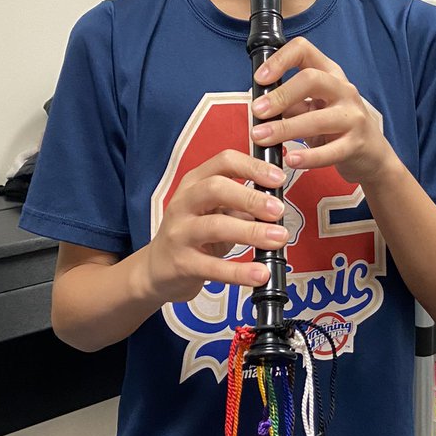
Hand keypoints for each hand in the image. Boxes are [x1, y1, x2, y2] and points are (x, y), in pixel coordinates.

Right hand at [144, 150, 288, 304]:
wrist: (156, 269)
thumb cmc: (192, 234)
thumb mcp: (213, 210)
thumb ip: (241, 203)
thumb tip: (277, 202)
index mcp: (195, 183)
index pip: (224, 162)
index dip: (253, 167)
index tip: (278, 178)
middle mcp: (184, 203)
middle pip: (216, 188)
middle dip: (251, 198)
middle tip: (278, 210)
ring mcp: (180, 233)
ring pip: (215, 226)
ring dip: (251, 232)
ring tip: (278, 238)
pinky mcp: (182, 263)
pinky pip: (213, 267)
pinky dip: (239, 271)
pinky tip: (259, 273)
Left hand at [250, 37, 394, 184]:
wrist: (372, 154)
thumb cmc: (337, 127)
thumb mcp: (315, 108)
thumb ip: (290, 103)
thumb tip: (259, 105)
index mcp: (330, 75)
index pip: (304, 50)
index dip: (280, 60)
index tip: (260, 78)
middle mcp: (343, 90)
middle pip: (311, 79)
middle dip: (280, 95)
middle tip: (257, 111)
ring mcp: (352, 117)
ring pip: (317, 119)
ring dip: (285, 128)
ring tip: (262, 138)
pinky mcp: (356, 144)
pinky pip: (330, 151)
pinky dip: (308, 157)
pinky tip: (291, 160)